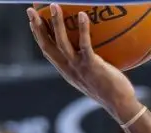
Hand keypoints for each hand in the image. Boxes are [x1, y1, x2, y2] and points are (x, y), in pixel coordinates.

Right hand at [27, 5, 141, 121]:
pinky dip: (82, 29)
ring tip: (54, 6)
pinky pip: (84, 44)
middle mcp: (68, 69)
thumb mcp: (93, 76)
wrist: (119, 104)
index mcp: (66, 71)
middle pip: (46, 45)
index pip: (47, 51)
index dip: (38, 36)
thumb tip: (92, 49)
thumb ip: (87, 64)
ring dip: (56, 23)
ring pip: (61, 42)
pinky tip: (83, 15)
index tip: (32, 22)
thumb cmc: (111, 90)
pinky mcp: (91, 65)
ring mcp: (78, 67)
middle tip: (31, 10)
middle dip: (37, 27)